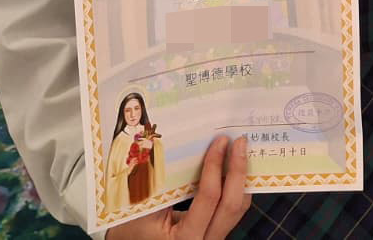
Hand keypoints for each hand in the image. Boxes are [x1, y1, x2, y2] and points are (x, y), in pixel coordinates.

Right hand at [106, 136, 249, 239]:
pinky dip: (235, 187)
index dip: (215, 166)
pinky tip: (233, 168)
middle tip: (240, 142)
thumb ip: (164, 183)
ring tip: (240, 151)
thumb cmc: (132, 229)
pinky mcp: (215, 233)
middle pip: (233, 205)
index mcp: (185, 238)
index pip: (209, 197)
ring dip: (241, 178)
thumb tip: (186, 149)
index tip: (220, 142)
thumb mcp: (143, 206)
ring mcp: (213, 239)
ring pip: (238, 208)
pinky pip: (231, 210)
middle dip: (239, 170)